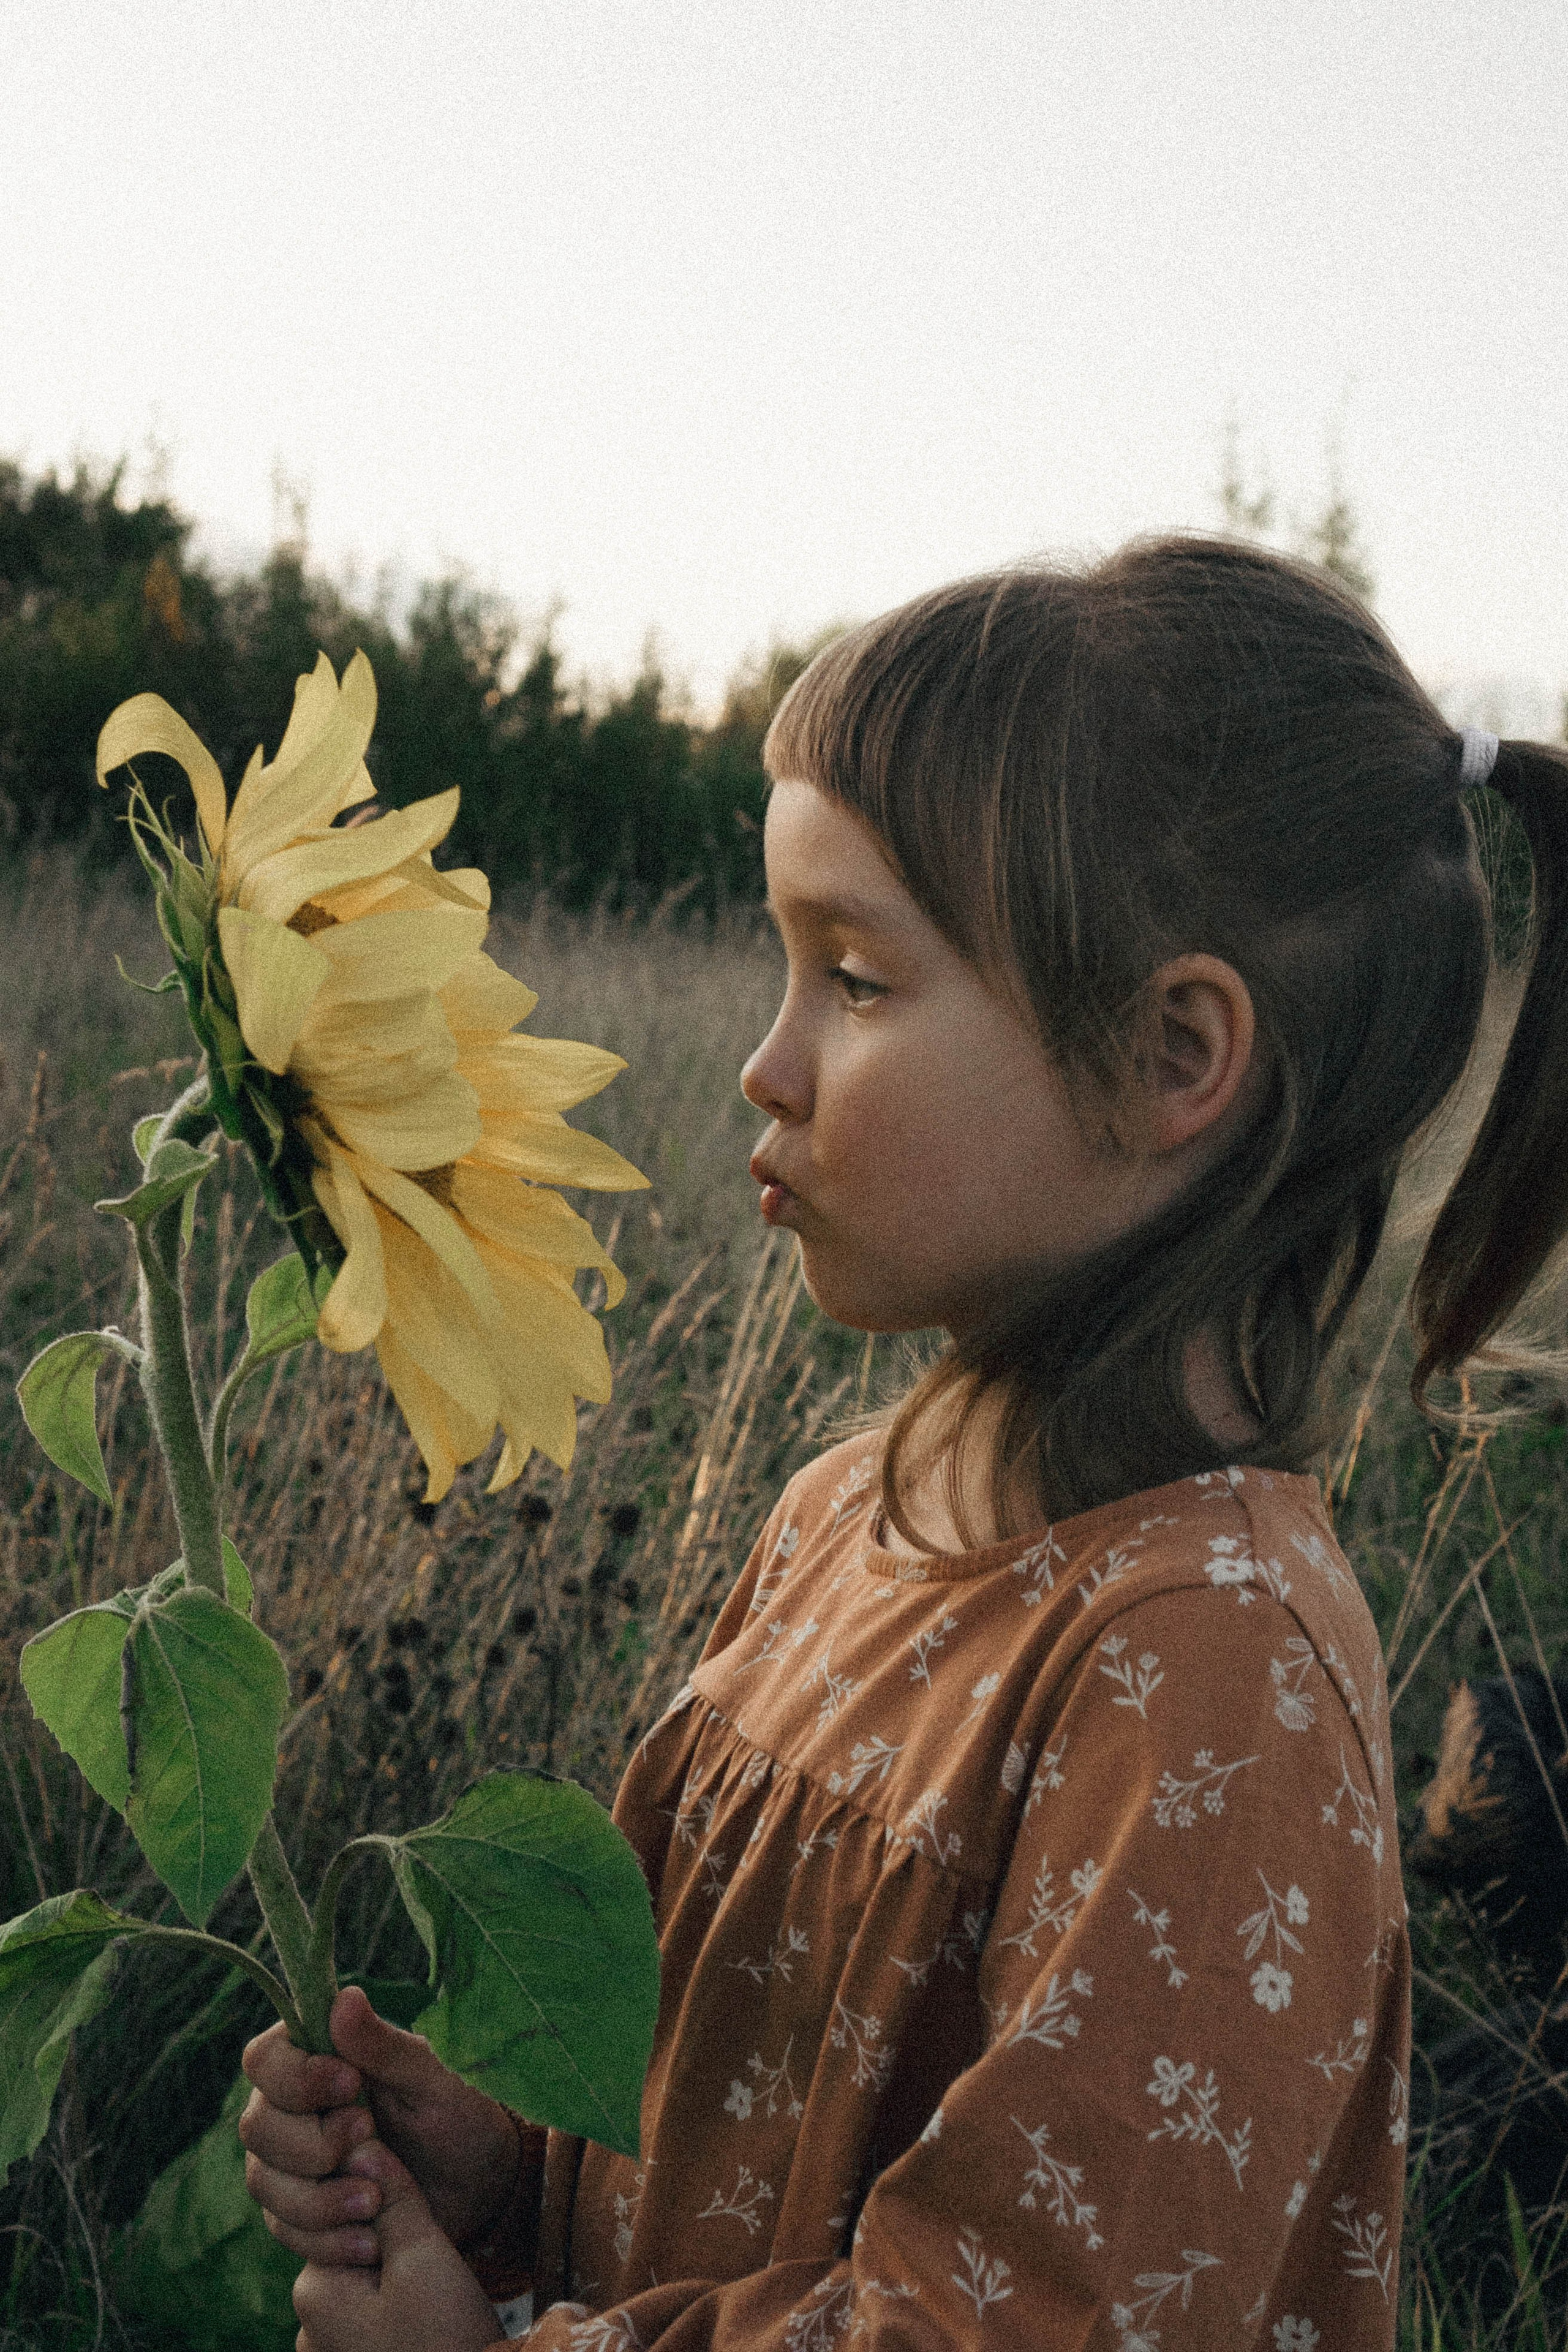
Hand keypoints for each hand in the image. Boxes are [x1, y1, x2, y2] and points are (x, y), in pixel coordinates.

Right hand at [241, 1985, 522, 2263]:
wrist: (474, 2190)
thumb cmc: (455, 2118)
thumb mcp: (432, 2081)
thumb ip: (385, 2046)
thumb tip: (344, 1997)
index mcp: (316, 2057)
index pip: (263, 2059)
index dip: (295, 2077)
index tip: (351, 2084)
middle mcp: (290, 2108)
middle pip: (256, 2126)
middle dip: (310, 2145)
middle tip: (369, 2141)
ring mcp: (289, 2162)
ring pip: (263, 2183)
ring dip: (317, 2199)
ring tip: (375, 2201)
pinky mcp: (299, 2212)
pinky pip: (284, 2230)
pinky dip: (325, 2239)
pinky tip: (370, 2241)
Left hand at [293, 2139, 500, 2351]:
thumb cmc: (446, 2338)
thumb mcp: (424, 2255)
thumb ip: (391, 2197)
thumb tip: (360, 2139)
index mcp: (314, 2287)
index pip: (344, 2213)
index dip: (388, 2208)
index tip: (423, 2233)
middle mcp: (305, 2323)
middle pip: (354, 2249)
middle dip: (393, 2249)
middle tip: (435, 2277)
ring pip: (365, 2285)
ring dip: (397, 2282)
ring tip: (434, 2306)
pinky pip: (368, 2319)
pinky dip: (395, 2313)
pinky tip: (425, 2330)